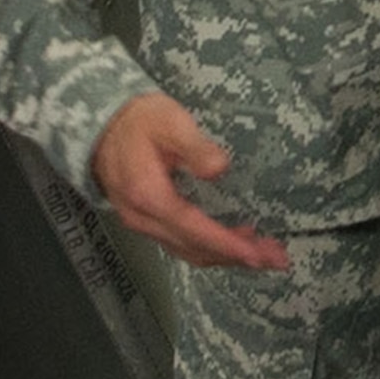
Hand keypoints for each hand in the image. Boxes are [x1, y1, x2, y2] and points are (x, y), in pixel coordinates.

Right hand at [90, 92, 288, 270]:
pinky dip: (210, 247)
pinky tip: (234, 241)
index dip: (227, 245)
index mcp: (149, 196)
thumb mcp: (169, 122)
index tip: (258, 254)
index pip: (194, 229)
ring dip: (226, 256)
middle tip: (276, 258)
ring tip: (264, 253)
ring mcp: (143, 224)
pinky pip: (181, 243)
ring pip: (188, 251)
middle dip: (236, 256)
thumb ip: (195, 146)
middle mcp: (143, 219)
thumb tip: (220, 169)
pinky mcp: (147, 222)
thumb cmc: (140, 120)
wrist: (103, 126)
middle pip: (195, 248)